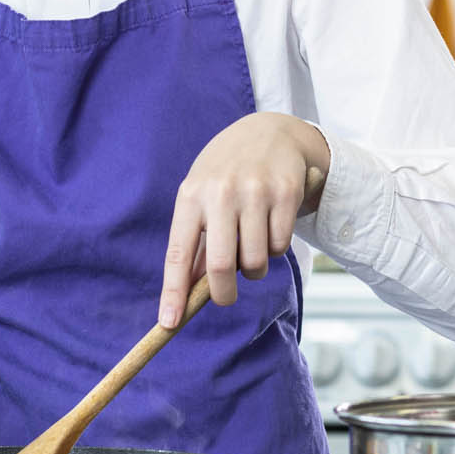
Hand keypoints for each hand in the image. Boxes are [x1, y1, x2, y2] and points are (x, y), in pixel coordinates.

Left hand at [159, 113, 328, 328]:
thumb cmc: (226, 172)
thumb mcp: (201, 195)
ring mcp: (255, 192)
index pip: (178, 253)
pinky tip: (270, 226)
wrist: (269, 131)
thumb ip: (196, 239)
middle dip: (222, 294)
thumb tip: (191, 291)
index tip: (168, 322)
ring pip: (255, 261)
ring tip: (250, 247)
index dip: (173, 292)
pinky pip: (280, 245)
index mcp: (191, 196)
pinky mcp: (286, 193)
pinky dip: (274, 248)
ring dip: (253, 268)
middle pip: (220, 267)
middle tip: (225, 298)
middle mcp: (221, 193)